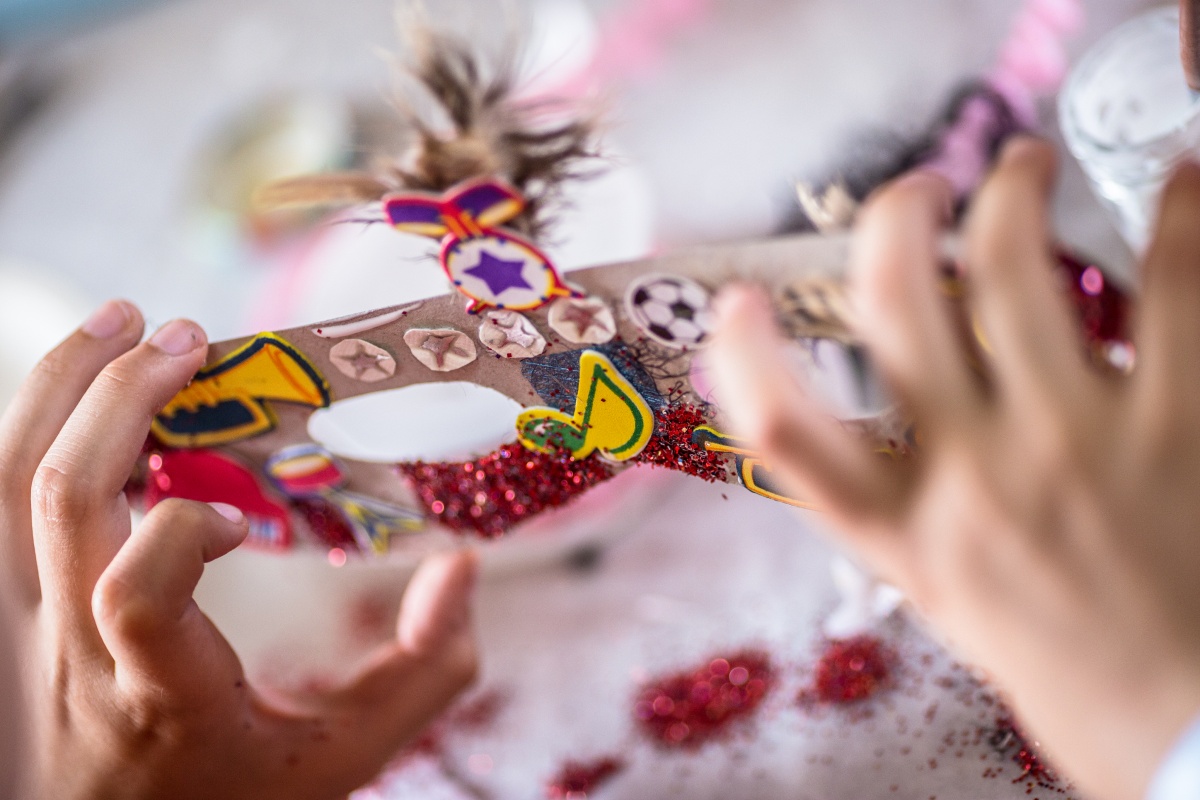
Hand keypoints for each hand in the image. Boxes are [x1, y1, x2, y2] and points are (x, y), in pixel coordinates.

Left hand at [0, 305, 478, 799]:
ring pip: (11, 486)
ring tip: (121, 320)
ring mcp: (28, 625)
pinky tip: (87, 388)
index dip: (180, 531)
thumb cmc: (237, 795)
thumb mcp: (348, 753)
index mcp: (162, 690)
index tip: (246, 519)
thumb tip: (460, 567)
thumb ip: (423, 671)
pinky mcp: (15, 606)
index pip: (131, 594)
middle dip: (120, 397)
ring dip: (61, 388)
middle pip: (61, 502)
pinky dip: (40, 424)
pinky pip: (4, 499)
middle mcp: (75, 653)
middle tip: (188, 337)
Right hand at [708, 138, 1199, 799]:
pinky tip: (1177, 183)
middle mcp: (971, 478)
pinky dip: (1176, 215)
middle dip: (895, 219)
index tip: (737, 303)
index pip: (786, 438)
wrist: (1185, 729)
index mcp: (905, 534)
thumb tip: (897, 421)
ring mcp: (1071, 444)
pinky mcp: (1176, 423)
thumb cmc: (1064, 666)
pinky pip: (1172, 289)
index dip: (743, 356)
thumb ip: (907, 510)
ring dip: (1013, 191)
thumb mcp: (948, 595)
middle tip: (918, 192)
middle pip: (895, 307)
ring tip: (1023, 168)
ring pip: (1014, 269)